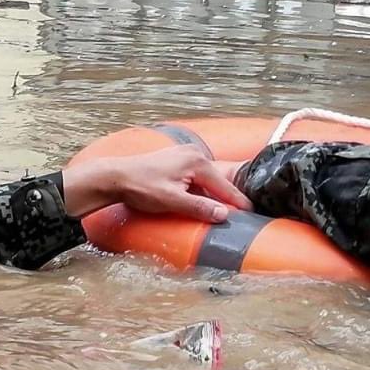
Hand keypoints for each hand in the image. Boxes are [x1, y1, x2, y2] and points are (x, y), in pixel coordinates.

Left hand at [62, 145, 254, 223]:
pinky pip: (197, 176)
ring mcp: (185, 155)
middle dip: (229, 197)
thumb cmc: (142, 188)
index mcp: (197, 162)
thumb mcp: (172, 201)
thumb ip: (198, 208)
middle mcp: (194, 154)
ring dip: (214, 194)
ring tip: (226, 209)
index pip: (224, 187)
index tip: (253, 213)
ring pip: (207, 179)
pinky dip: (202, 189)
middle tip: (244, 213)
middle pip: (217, 181)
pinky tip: (203, 200)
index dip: (238, 202)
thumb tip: (223, 214)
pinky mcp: (176, 160)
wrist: (116, 176)